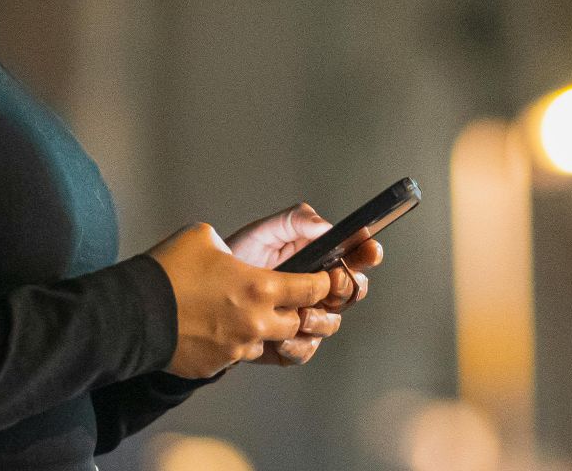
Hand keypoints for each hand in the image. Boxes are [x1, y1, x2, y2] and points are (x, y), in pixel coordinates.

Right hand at [144, 222, 335, 378]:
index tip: (323, 280)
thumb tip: (231, 252)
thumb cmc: (167, 271)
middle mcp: (256, 323)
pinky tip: (214, 329)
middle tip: (282, 299)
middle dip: (295, 311)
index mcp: (260, 288)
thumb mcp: (202, 236)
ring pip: (267, 343)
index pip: (313, 290)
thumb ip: (229, 243)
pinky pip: (235, 357)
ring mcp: (237, 349)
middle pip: (298, 324)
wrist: (132, 313)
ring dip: (261, 330)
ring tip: (240, 314)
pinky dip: (231, 344)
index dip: (322, 283)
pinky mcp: (216, 365)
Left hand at [223, 203, 385, 365]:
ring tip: (298, 313)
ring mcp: (306, 317)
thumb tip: (326, 226)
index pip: (354, 257)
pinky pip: (306, 350)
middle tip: (330, 281)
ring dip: (319, 319)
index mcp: (316, 260)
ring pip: (331, 323)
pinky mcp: (290, 343)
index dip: (367, 254)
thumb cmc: (235, 260)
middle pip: (352, 292)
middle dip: (345, 287)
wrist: (203, 296)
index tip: (368, 250)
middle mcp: (317, 290)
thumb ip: (295, 222)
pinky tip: (278, 338)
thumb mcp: (263, 232)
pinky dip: (295, 345)